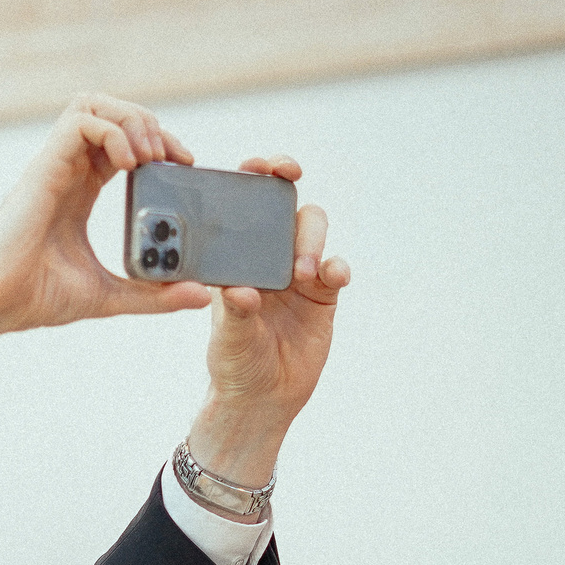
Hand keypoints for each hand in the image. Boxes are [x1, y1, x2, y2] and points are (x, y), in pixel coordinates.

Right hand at [0, 96, 209, 432]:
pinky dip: (112, 132)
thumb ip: (154, 295)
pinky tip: (129, 163)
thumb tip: (202, 295)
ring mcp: (52, 166)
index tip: (182, 165)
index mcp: (79, 192)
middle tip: (172, 159)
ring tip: (149, 157)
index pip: (121, 142)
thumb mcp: (110, 295)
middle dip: (148, 124)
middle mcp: (65, 171)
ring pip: (93, 105)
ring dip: (130, 120)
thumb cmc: (34, 299)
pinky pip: (80, 121)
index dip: (156, 142)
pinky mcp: (42, 168)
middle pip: (110, 112)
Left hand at [187, 155, 349, 489]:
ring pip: (312, 232)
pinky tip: (331, 277)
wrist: (263, 399)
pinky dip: (337, 266)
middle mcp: (265, 257)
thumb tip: (240, 291)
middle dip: (286, 184)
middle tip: (286, 177)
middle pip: (283, 206)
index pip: (241, 207)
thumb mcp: (227, 339)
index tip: (257, 165)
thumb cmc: (233, 364)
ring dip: (310, 239)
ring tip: (302, 271)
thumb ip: (234, 313)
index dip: (252, 178)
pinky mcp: (324, 294)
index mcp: (232, 258)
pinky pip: (336, 268)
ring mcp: (297, 273)